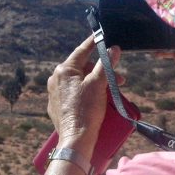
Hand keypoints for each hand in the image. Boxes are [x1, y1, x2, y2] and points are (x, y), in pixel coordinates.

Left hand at [46, 35, 120, 153]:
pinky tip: (96, 100)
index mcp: (64, 70)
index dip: (94, 43)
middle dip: (101, 71)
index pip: (82, 50)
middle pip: (82, 68)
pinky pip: (73, 94)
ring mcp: (55, 93)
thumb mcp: (99, 84)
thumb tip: (113, 48)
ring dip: (95, 83)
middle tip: (119, 79)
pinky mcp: (57, 107)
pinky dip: (86, 93)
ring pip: (78, 81)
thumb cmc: (86, 110)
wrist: (75, 139)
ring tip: (110, 91)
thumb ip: (106, 64)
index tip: (102, 36)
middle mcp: (55, 79)